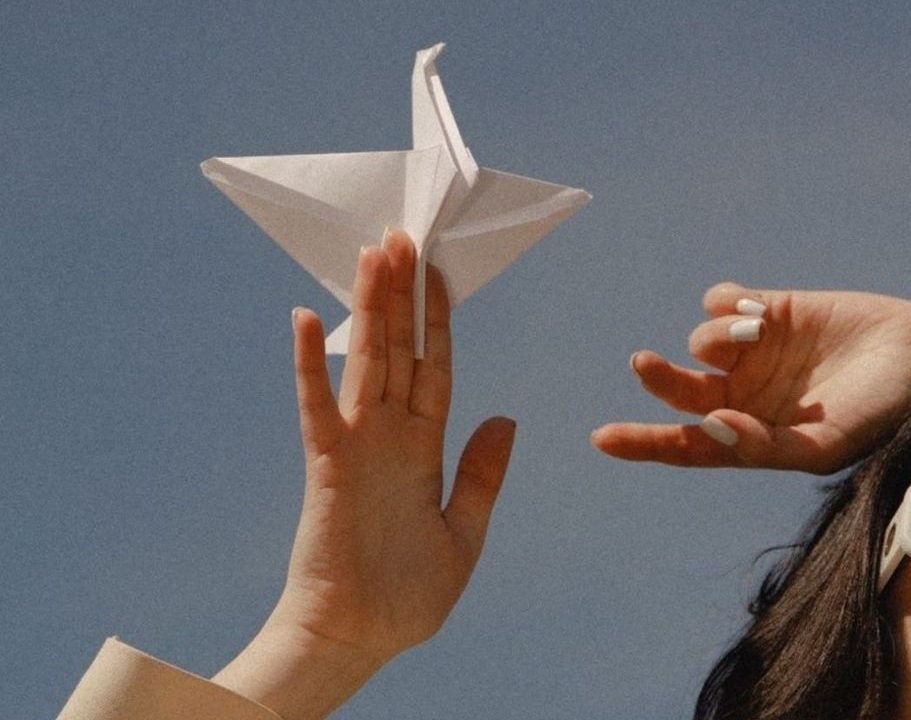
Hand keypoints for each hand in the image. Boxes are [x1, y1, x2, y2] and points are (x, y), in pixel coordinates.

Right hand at [214, 231, 514, 719]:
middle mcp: (392, 435)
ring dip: (370, 309)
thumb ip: (482, 473)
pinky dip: (310, 364)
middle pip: (400, 350)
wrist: (360, 636)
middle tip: (403, 237)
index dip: (440, 322)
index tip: (441, 275)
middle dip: (404, 296)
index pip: (437, 369)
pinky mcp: (327, 463)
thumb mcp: (464, 532)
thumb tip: (507, 416)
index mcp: (426, 447)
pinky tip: (308, 318)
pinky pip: (317, 405)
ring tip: (373, 254)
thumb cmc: (408, 595)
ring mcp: (358, 444)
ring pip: (366, 361)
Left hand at [592, 282, 910, 473]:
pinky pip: (722, 299)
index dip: (644, 442)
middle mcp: (745, 394)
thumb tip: (710, 428)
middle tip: (644, 363)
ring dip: (720, 336)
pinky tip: (757, 310)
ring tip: (760, 333)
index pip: (687, 444)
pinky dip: (726, 301)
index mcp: (751, 435)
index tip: (603, 438)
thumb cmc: (879, 416)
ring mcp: (756, 351)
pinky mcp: (770, 309)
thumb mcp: (824, 445)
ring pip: (704, 339)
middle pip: (681, 387)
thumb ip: (764, 445)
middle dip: (659, 377)